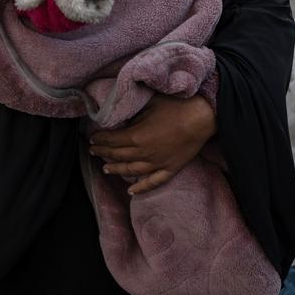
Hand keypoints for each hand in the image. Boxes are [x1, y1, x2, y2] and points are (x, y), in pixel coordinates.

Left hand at [88, 94, 215, 194]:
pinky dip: (141, 188)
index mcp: (136, 136)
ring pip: (131, 171)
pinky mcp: (170, 168)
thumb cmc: (176, 105)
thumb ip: (132, 111)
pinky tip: (132, 191)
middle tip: (93, 152)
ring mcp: (157, 163)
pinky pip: (153, 182)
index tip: (92, 138)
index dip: (100, 140)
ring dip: (117, 170)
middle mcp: (143, 153)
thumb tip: (119, 114)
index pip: (111, 140)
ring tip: (106, 169)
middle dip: (103, 153)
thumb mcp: (149, 103)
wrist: (202, 116)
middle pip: (118, 155)